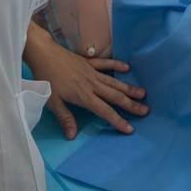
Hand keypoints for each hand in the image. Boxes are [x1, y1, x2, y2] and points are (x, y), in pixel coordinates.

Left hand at [24, 25, 147, 138]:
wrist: (44, 54)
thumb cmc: (47, 79)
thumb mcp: (52, 102)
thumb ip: (65, 118)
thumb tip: (72, 136)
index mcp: (84, 96)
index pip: (104, 111)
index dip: (117, 121)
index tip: (129, 128)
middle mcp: (92, 85)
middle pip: (115, 96)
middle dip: (131, 104)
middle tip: (146, 110)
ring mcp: (92, 72)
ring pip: (114, 82)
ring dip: (129, 88)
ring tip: (143, 93)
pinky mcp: (89, 62)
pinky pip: (106, 64)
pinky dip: (117, 65)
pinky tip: (127, 68)